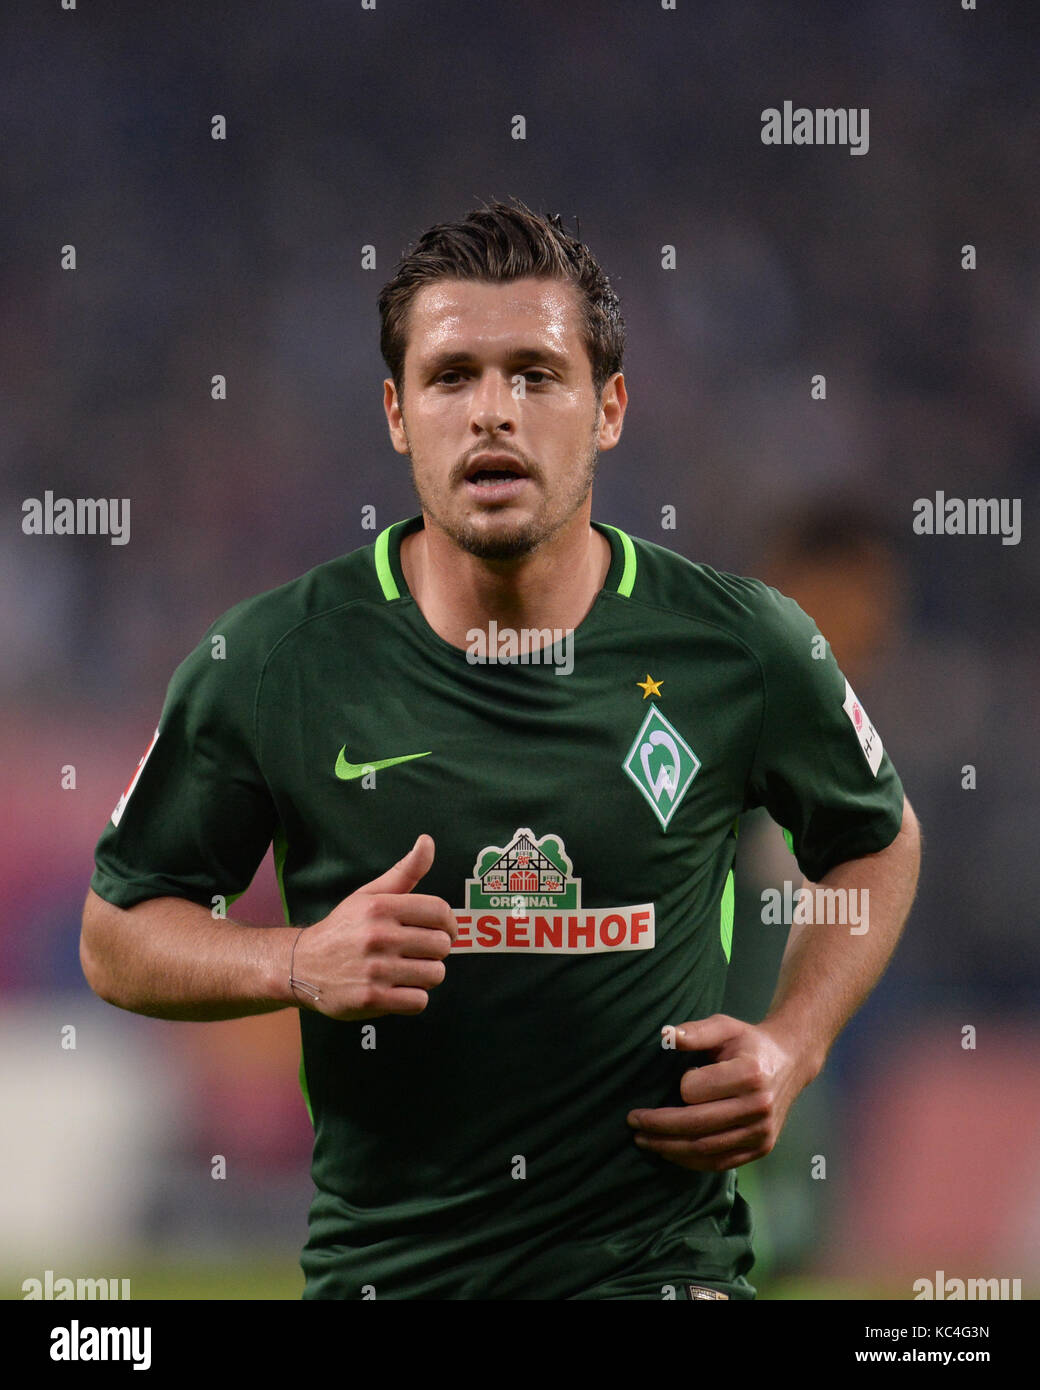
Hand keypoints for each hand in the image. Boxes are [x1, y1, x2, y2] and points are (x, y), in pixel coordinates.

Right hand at [291, 834, 455, 1019]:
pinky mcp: (372, 999)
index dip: (449, 923)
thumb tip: (427, 841)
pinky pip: (419, 1001)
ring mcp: (375, 970)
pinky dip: (413, 998)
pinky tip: (397, 989)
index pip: (440, 911)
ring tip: (406, 970)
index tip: (444, 931)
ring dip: (426, 975)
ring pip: (435, 974)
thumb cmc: (343, 928)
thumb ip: (404, 871)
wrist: (302, 965)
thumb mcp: (369, 895)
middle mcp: (378, 936)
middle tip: (417, 952)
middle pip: (442, 945)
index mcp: (381, 907)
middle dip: (435, 951)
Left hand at [626, 1014, 808, 1170]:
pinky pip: (719, 1163)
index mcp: (749, 1074)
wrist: (790, 1062)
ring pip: (705, 1149)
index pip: (695, 1091)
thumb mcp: (724, 1026)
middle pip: (696, 1125)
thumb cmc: (748, 1042)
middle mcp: (759, 1106)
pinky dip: (690, 1161)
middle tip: (633, 1121)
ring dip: (668, 1148)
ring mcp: (762, 1132)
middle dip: (658, 1126)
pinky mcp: (762, 1148)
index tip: (678, 1077)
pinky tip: (669, 1151)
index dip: (680, 1086)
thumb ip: (696, 1031)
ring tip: (643, 1140)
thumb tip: (665, 1035)